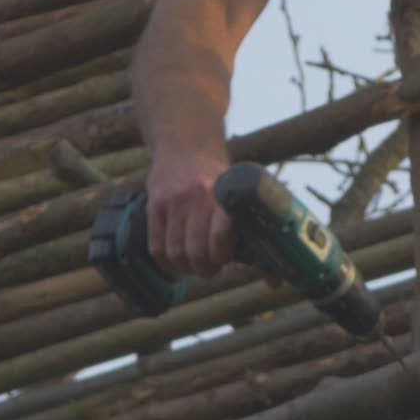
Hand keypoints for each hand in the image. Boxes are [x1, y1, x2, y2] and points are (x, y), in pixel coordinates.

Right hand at [145, 155, 235, 278]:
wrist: (186, 146)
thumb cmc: (216, 177)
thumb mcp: (232, 191)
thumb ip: (240, 224)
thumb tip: (265, 273)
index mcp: (221, 195)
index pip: (220, 237)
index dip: (222, 258)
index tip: (224, 260)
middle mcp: (196, 198)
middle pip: (196, 252)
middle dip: (205, 269)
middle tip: (210, 269)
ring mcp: (172, 203)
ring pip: (175, 254)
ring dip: (186, 269)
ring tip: (193, 266)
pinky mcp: (154, 207)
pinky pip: (156, 248)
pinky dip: (167, 264)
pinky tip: (176, 263)